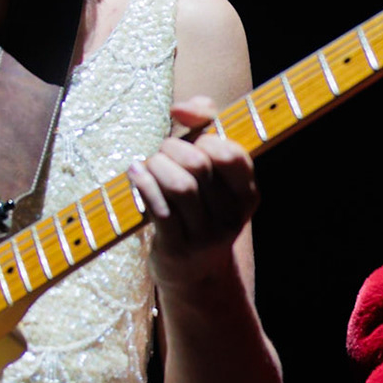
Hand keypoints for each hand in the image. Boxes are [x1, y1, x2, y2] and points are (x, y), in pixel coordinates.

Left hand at [128, 96, 258, 293]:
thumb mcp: (213, 169)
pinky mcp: (177, 247)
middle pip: (198, 164)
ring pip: (179, 184)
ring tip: (149, 164)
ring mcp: (205, 235)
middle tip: (163, 152)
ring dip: (156, 165)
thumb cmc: (200, 207)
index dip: (205, 134)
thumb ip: (207, 121)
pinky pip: (158, 207)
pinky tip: (135, 173)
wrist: (196, 273)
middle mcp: (231, 216)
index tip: (190, 135)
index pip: (231, 154)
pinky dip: (142, 183)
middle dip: (172, 148)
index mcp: (247, 195)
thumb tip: (180, 109)